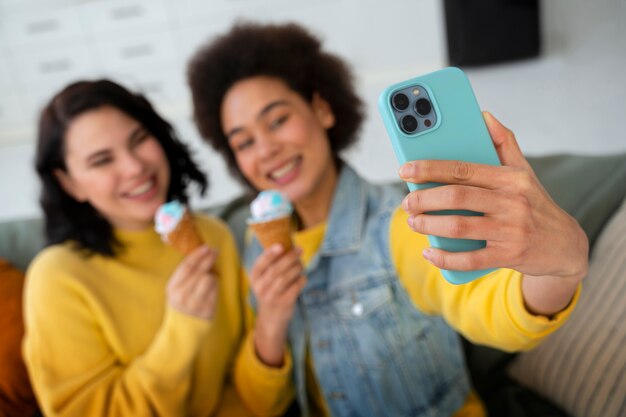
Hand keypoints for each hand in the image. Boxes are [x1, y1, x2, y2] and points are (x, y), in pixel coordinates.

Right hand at [167, 245, 218, 319]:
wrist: (183, 329)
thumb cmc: (182, 302)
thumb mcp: (176, 288)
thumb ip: (186, 273)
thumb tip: (202, 252)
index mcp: (173, 287)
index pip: (186, 266)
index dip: (197, 255)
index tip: (206, 247)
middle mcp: (183, 295)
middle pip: (200, 271)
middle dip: (209, 258)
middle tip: (215, 251)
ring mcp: (195, 303)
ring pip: (210, 279)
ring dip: (211, 275)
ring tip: (207, 278)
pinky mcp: (207, 309)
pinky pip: (216, 289)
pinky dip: (215, 285)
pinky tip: (210, 287)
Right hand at [249, 243, 305, 365]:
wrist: (271, 317)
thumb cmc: (271, 290)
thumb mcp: (265, 278)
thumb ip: (273, 263)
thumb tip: (290, 244)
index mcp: (254, 278)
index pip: (260, 264)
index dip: (270, 254)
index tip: (281, 245)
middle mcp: (260, 288)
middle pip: (276, 270)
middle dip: (289, 257)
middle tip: (300, 249)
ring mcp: (271, 297)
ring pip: (286, 278)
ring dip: (296, 268)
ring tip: (301, 264)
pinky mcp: (283, 304)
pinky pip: (295, 288)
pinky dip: (301, 280)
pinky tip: (303, 277)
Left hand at [398, 112, 587, 312]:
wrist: (565, 245)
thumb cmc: (535, 203)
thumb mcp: (524, 171)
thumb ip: (503, 142)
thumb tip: (482, 115)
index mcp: (510, 178)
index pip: (463, 169)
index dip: (430, 169)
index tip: (405, 170)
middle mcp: (512, 201)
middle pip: (457, 197)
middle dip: (424, 200)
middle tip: (406, 203)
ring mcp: (511, 230)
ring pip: (460, 227)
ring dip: (429, 226)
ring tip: (413, 222)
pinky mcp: (510, 255)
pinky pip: (471, 259)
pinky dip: (446, 257)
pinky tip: (429, 252)